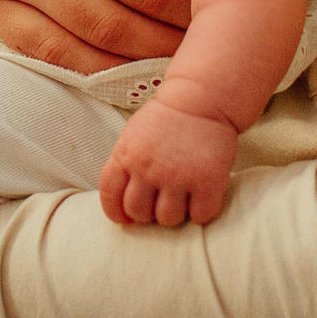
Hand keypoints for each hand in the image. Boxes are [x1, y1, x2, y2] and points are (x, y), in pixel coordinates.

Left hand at [100, 98, 237, 226]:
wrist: (202, 98)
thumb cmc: (168, 117)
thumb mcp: (134, 134)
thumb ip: (126, 163)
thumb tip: (124, 198)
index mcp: (126, 155)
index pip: (109, 195)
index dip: (116, 212)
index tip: (125, 218)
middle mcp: (148, 168)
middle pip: (138, 212)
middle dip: (147, 214)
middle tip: (159, 204)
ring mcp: (178, 176)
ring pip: (168, 219)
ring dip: (174, 215)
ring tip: (182, 199)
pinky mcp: (207, 181)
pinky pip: (200, 216)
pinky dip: (200, 213)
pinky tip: (201, 199)